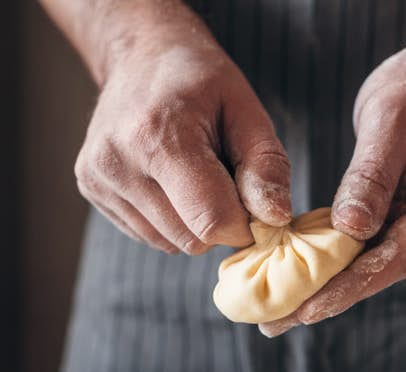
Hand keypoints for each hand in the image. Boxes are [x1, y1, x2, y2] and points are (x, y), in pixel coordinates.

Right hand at [75, 12, 289, 253]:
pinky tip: (170, 183)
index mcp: (159, 137)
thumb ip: (266, 165)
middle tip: (223, 179)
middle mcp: (119, 164)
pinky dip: (173, 221)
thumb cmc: (199, 81)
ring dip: (196, 223)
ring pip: (173, 244)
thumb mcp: (246, 109)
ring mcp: (100, 181)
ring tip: (193, 177)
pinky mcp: (92, 192)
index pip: (212, 221)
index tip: (252, 202)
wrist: (140, 56)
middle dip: (221, 221)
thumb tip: (275, 218)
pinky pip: (152, 237)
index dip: (245, 225)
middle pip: (193, 239)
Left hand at [260, 33, 405, 335]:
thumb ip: (372, 175)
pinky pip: (365, 245)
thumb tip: (350, 229)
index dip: (348, 287)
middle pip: (379, 272)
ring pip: (369, 265)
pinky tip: (296, 275)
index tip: (306, 309)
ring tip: (278, 311)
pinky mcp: (402, 216)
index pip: (394, 257)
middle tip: (275, 323)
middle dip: (327, 298)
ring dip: (325, 287)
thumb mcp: (392, 118)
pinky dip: (331, 261)